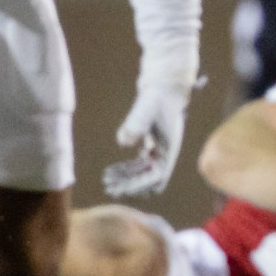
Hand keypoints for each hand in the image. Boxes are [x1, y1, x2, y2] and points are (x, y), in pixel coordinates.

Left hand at [103, 79, 191, 196]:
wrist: (164, 85)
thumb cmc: (158, 96)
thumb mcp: (147, 107)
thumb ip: (136, 123)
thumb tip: (123, 142)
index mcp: (169, 147)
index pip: (157, 174)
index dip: (139, 183)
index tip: (122, 188)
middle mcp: (166, 152)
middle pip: (149, 178)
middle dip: (130, 185)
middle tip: (109, 189)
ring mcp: (159, 149)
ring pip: (142, 172)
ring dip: (126, 178)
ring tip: (106, 180)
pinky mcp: (152, 145)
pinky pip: (139, 163)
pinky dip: (126, 169)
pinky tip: (110, 171)